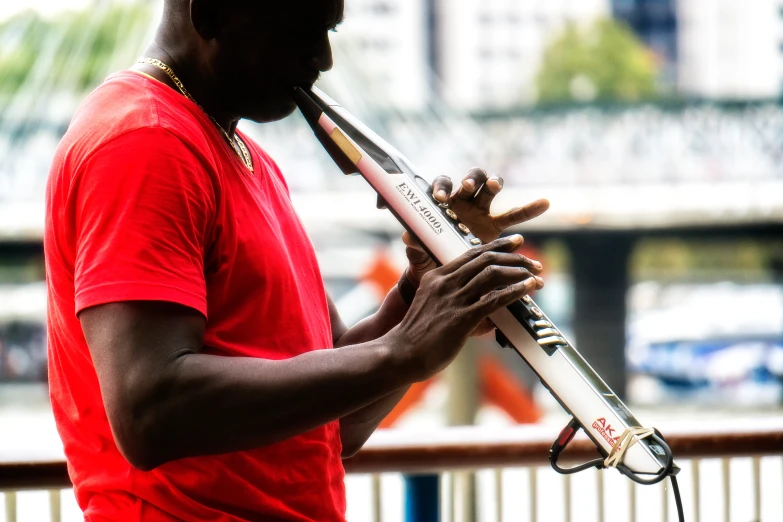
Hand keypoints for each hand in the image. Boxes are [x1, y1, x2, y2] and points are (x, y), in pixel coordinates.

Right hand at [390, 235, 543, 380]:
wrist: (400, 354)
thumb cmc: (416, 336)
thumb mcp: (430, 305)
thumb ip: (451, 299)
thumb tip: (482, 308)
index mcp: (436, 277)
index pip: (471, 254)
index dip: (497, 246)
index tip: (515, 243)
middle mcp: (445, 283)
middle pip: (485, 259)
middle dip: (514, 258)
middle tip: (533, 263)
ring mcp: (453, 299)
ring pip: (492, 275)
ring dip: (519, 273)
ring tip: (537, 276)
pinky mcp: (461, 318)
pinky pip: (493, 300)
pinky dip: (515, 292)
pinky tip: (528, 289)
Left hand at [403, 168, 548, 283]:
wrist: (446, 277)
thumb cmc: (430, 258)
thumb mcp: (421, 254)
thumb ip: (415, 244)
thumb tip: (408, 236)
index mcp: (443, 205)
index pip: (442, 185)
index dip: (442, 188)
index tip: (441, 199)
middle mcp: (463, 203)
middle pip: (471, 180)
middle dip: (470, 180)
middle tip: (468, 188)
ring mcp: (481, 212)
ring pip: (491, 190)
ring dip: (494, 184)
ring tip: (495, 186)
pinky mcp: (496, 227)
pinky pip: (516, 215)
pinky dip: (530, 209)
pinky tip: (544, 203)